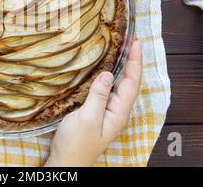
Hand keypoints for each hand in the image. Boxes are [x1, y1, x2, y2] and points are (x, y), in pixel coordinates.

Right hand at [45, 41, 141, 166]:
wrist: (67, 161)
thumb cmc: (76, 143)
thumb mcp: (87, 118)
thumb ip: (98, 96)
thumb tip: (108, 73)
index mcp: (118, 112)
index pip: (132, 82)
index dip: (135, 62)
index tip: (136, 43)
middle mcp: (117, 110)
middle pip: (129, 82)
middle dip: (132, 60)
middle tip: (131, 40)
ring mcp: (108, 111)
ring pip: (120, 85)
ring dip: (122, 66)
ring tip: (122, 49)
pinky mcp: (98, 111)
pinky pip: (108, 89)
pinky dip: (110, 75)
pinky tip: (106, 68)